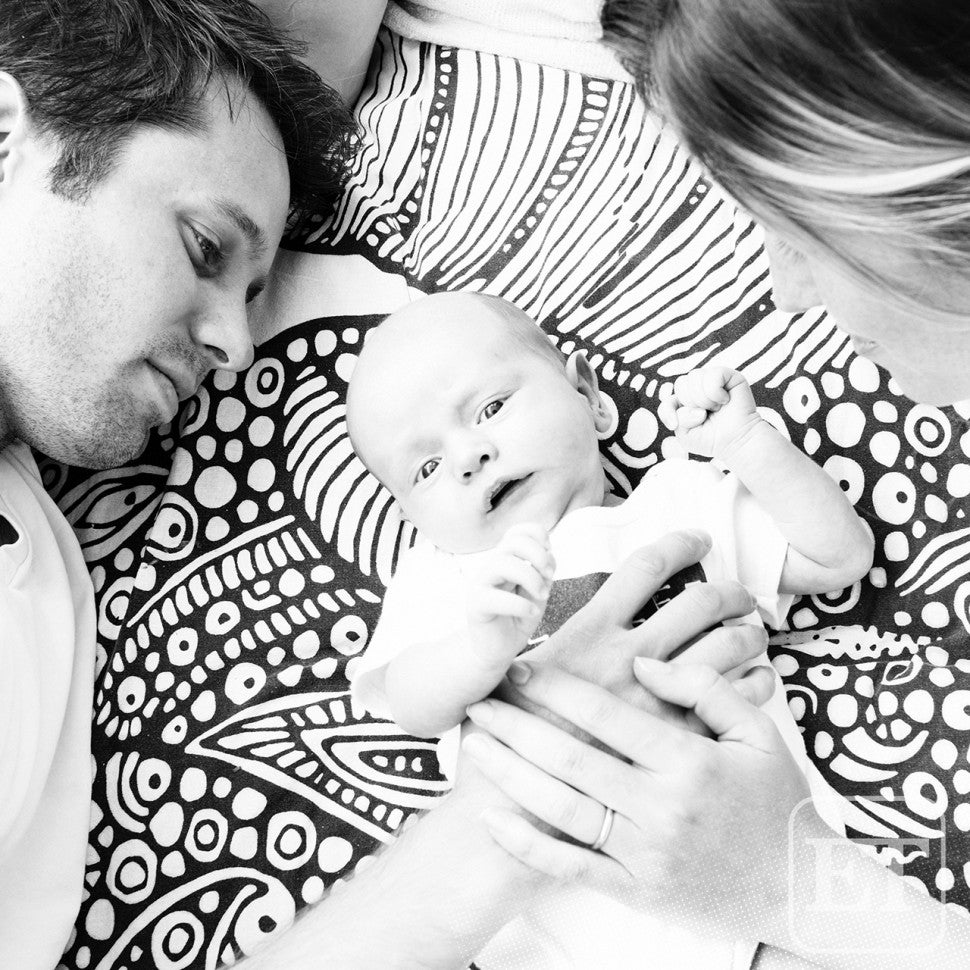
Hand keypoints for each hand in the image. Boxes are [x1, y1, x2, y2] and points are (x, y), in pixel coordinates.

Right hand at [463, 522, 553, 668]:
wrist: (497, 651)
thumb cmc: (517, 619)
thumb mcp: (537, 593)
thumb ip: (542, 573)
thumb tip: (549, 555)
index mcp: (506, 560)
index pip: (518, 531)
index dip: (538, 536)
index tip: (550, 556)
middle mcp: (492, 567)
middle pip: (512, 542)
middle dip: (538, 555)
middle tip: (550, 576)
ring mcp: (481, 584)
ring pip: (502, 563)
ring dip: (531, 578)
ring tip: (542, 596)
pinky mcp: (475, 606)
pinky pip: (494, 597)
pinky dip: (520, 604)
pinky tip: (531, 613)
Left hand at [464, 658, 810, 945]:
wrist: (801, 890)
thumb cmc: (776, 803)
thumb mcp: (757, 732)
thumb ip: (703, 688)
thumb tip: (644, 663)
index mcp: (689, 761)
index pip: (608, 715)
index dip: (557, 688)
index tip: (520, 668)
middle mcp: (662, 806)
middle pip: (573, 758)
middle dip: (518, 727)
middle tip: (479, 703)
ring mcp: (646, 853)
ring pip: (564, 808)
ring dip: (512, 775)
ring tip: (475, 748)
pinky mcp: (637, 891)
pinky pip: (572, 866)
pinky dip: (529, 844)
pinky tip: (495, 819)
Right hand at [518, 530, 774, 719]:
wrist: (520, 800)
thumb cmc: (512, 733)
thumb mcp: (515, 670)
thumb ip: (544, 642)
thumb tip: (544, 625)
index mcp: (591, 630)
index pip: (647, 566)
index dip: (680, 544)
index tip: (698, 539)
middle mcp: (631, 656)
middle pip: (701, 601)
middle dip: (728, 591)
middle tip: (736, 595)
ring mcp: (660, 697)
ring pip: (728, 644)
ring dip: (747, 631)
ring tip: (751, 632)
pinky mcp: (682, 737)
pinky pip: (739, 697)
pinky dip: (757, 680)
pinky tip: (757, 679)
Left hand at [659, 365, 761, 458]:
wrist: (737, 441)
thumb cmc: (713, 439)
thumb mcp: (685, 435)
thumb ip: (677, 419)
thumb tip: (694, 407)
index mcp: (685, 401)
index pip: (667, 399)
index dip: (668, 412)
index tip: (674, 425)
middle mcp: (697, 387)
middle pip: (680, 384)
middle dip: (690, 405)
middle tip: (705, 415)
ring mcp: (712, 380)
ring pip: (694, 377)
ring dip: (704, 399)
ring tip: (716, 409)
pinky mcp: (728, 376)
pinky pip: (712, 375)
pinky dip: (715, 392)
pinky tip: (724, 401)